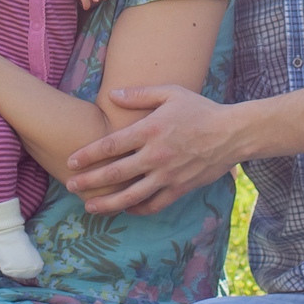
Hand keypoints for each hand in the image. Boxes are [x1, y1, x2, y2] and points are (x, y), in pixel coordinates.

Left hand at [64, 84, 239, 214]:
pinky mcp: (180, 188)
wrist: (232, 133)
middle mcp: (156, 155)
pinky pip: (154, 204)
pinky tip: (126, 210)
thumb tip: (112, 95)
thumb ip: (140, 94)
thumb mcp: (171, 93)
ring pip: (131, 196)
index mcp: (150, 130)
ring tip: (90, 207)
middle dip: (90, 182)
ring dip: (108, 204)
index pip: (111, 145)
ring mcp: (168, 175)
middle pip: (115, 174)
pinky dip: (138, 209)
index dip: (88, 155)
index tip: (71, 161)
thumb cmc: (200, 109)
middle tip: (71, 186)